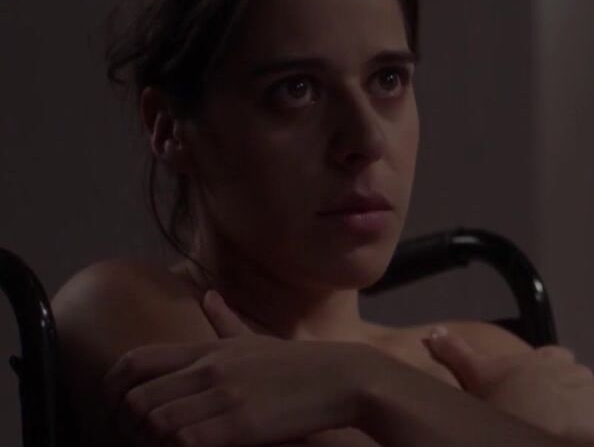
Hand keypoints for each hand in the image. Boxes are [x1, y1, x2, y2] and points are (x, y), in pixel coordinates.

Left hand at [101, 291, 379, 446]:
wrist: (346, 379)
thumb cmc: (304, 365)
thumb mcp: (259, 340)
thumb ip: (227, 322)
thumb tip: (209, 296)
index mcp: (208, 349)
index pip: (134, 360)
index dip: (113, 387)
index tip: (117, 408)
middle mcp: (210, 369)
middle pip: (137, 399)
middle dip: (132, 426)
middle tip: (144, 440)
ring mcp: (225, 395)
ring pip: (156, 424)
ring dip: (156, 443)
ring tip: (172, 446)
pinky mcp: (241, 424)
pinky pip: (185, 442)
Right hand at [425, 329, 593, 445]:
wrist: (536, 428)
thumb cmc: (504, 405)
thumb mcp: (478, 377)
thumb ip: (457, 353)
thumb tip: (433, 332)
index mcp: (547, 358)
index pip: (554, 361)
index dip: (545, 381)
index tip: (534, 400)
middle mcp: (577, 369)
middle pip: (575, 384)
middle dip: (567, 400)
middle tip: (548, 424)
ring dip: (586, 419)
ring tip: (569, 437)